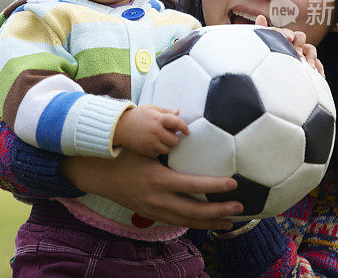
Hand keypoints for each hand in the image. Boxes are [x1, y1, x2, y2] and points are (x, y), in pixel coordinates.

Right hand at [61, 149, 242, 229]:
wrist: (98, 175)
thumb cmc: (123, 156)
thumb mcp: (144, 145)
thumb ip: (164, 134)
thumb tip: (181, 114)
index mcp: (159, 180)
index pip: (193, 186)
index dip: (215, 186)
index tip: (233, 184)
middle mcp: (158, 199)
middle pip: (195, 211)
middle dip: (219, 210)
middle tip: (239, 206)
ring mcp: (154, 210)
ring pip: (188, 221)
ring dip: (210, 222)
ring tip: (229, 221)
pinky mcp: (151, 215)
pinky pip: (177, 222)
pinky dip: (194, 223)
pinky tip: (207, 222)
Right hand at [114, 105, 188, 156]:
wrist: (119, 127)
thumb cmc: (136, 116)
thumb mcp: (150, 109)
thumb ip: (165, 111)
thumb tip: (178, 113)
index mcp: (158, 119)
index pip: (177, 123)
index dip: (184, 128)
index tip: (186, 131)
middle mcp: (156, 131)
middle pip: (175, 140)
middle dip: (174, 138)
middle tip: (169, 134)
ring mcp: (151, 143)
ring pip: (168, 149)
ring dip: (167, 145)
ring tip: (160, 139)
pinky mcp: (147, 151)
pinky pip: (159, 154)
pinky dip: (159, 150)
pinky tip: (152, 143)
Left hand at [256, 15, 324, 77]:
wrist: (276, 73)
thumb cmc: (270, 55)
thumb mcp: (266, 43)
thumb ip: (263, 30)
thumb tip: (260, 17)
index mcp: (285, 38)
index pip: (288, 33)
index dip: (289, 35)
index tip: (289, 39)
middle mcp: (295, 43)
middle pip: (301, 38)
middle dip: (300, 45)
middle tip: (297, 55)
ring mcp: (304, 53)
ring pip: (311, 50)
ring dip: (311, 57)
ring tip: (310, 67)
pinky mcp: (310, 65)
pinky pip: (318, 64)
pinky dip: (319, 69)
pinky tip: (319, 75)